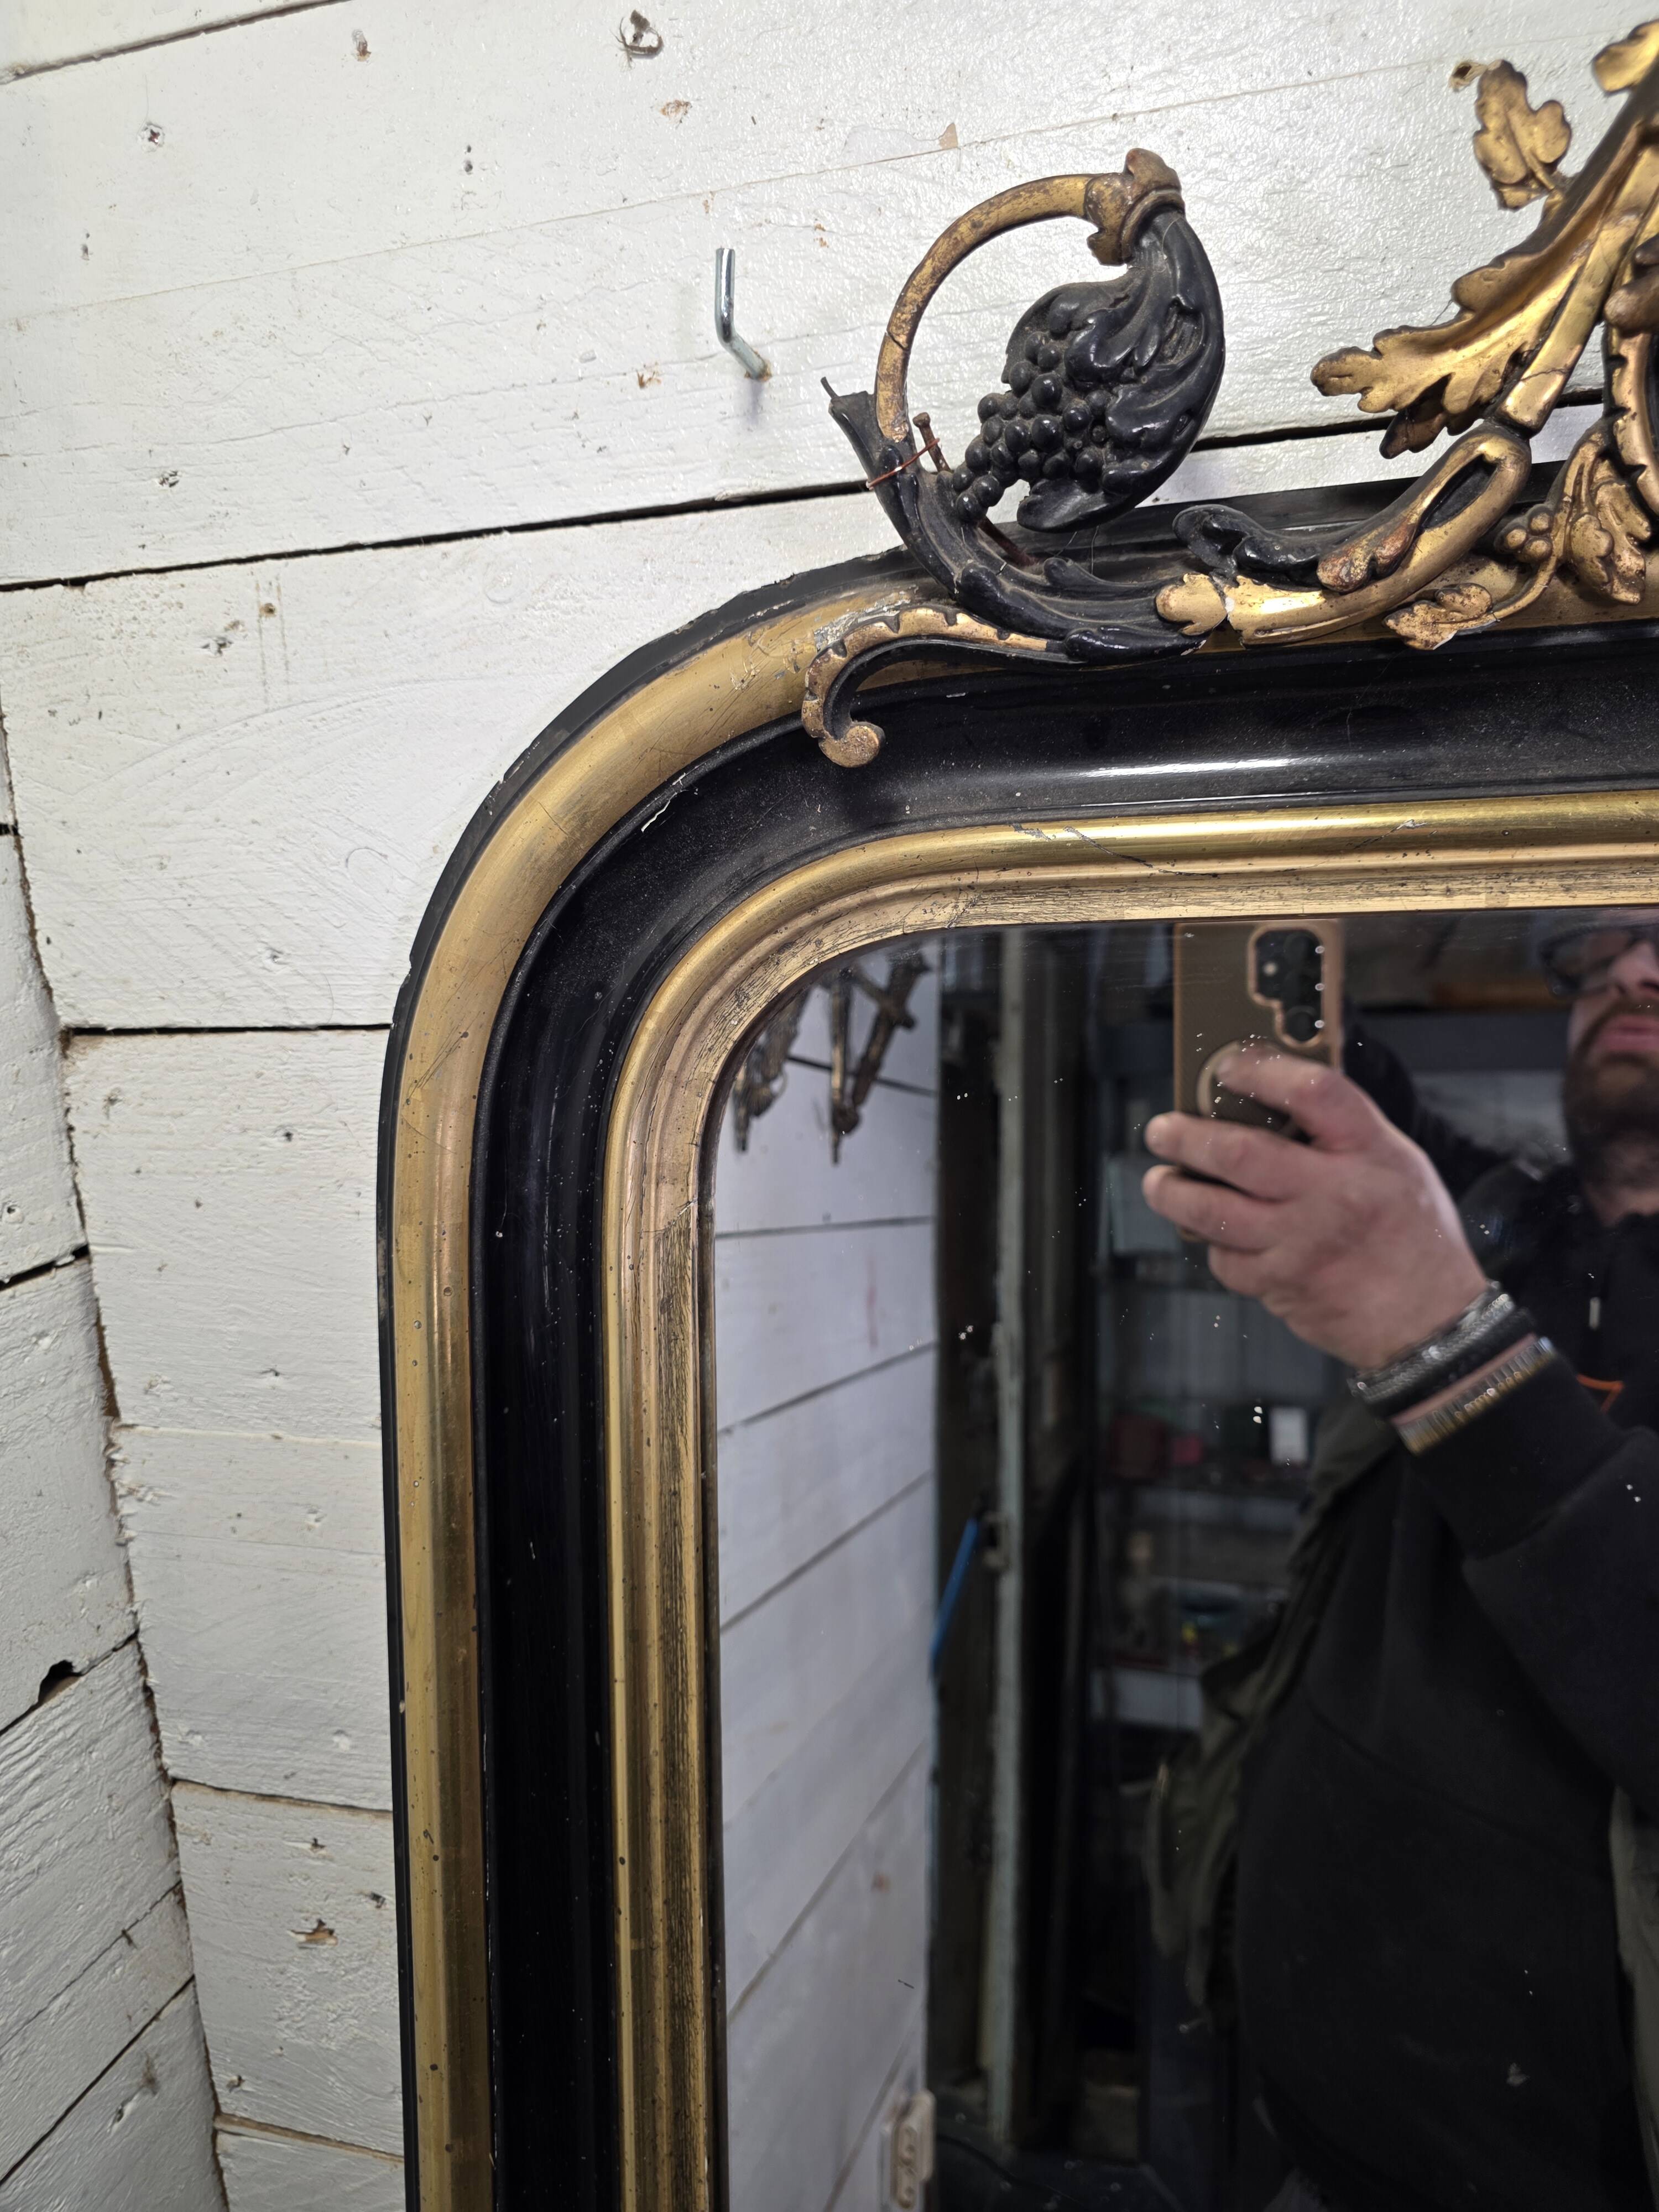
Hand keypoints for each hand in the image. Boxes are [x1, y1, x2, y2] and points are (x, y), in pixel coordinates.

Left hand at [1140, 1045, 1486, 1369]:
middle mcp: (1334, 1195)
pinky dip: (1213, 1241)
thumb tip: (1270, 1094)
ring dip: (1173, 1192)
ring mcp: (1303, 1243)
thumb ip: (1341, 1129)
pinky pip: (1226, 1257)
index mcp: (1370, 1152)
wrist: (1430, 1320)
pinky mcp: (1281, 1285)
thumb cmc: (1413, 1235)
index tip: (1228, 1067)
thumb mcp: (1395, 1162)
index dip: (1261, 1070)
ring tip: (1160, 1181)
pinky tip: (1215, 1231)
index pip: (1313, 1092)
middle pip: (1240, 1152)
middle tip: (1162, 1131)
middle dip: (1186, 1137)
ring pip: (1214, 1211)